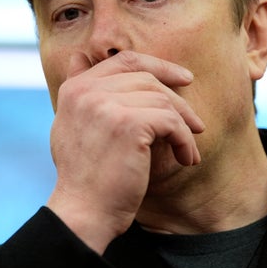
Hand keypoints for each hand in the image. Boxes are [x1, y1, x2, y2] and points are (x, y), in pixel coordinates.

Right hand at [46, 50, 204, 253]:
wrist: (83, 212)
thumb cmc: (83, 176)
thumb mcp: (70, 123)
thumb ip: (79, 90)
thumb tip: (78, 56)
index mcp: (75, 88)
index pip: (123, 60)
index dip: (158, 66)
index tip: (183, 79)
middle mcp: (87, 90)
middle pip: (147, 78)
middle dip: (177, 99)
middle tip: (196, 122)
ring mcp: (106, 104)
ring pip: (162, 100)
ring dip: (183, 126)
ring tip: (189, 148)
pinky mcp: (128, 123)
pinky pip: (170, 121)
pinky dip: (184, 140)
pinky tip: (186, 158)